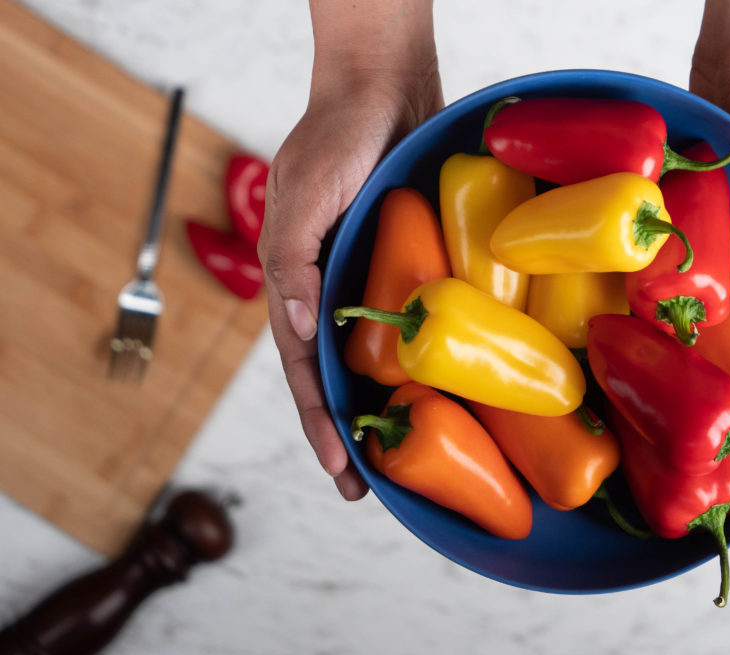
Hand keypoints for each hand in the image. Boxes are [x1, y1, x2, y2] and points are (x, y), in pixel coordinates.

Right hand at [259, 42, 441, 499]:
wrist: (383, 88)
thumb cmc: (337, 139)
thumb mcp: (303, 198)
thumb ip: (293, 262)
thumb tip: (301, 331)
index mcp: (296, 282)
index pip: (304, 368)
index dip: (320, 421)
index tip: (342, 470)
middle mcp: (329, 287)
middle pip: (334, 375)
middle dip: (346, 433)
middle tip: (366, 489)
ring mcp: (366, 277)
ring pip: (370, 356)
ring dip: (379, 406)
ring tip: (399, 459)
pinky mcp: (403, 262)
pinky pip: (406, 319)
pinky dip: (412, 359)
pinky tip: (434, 387)